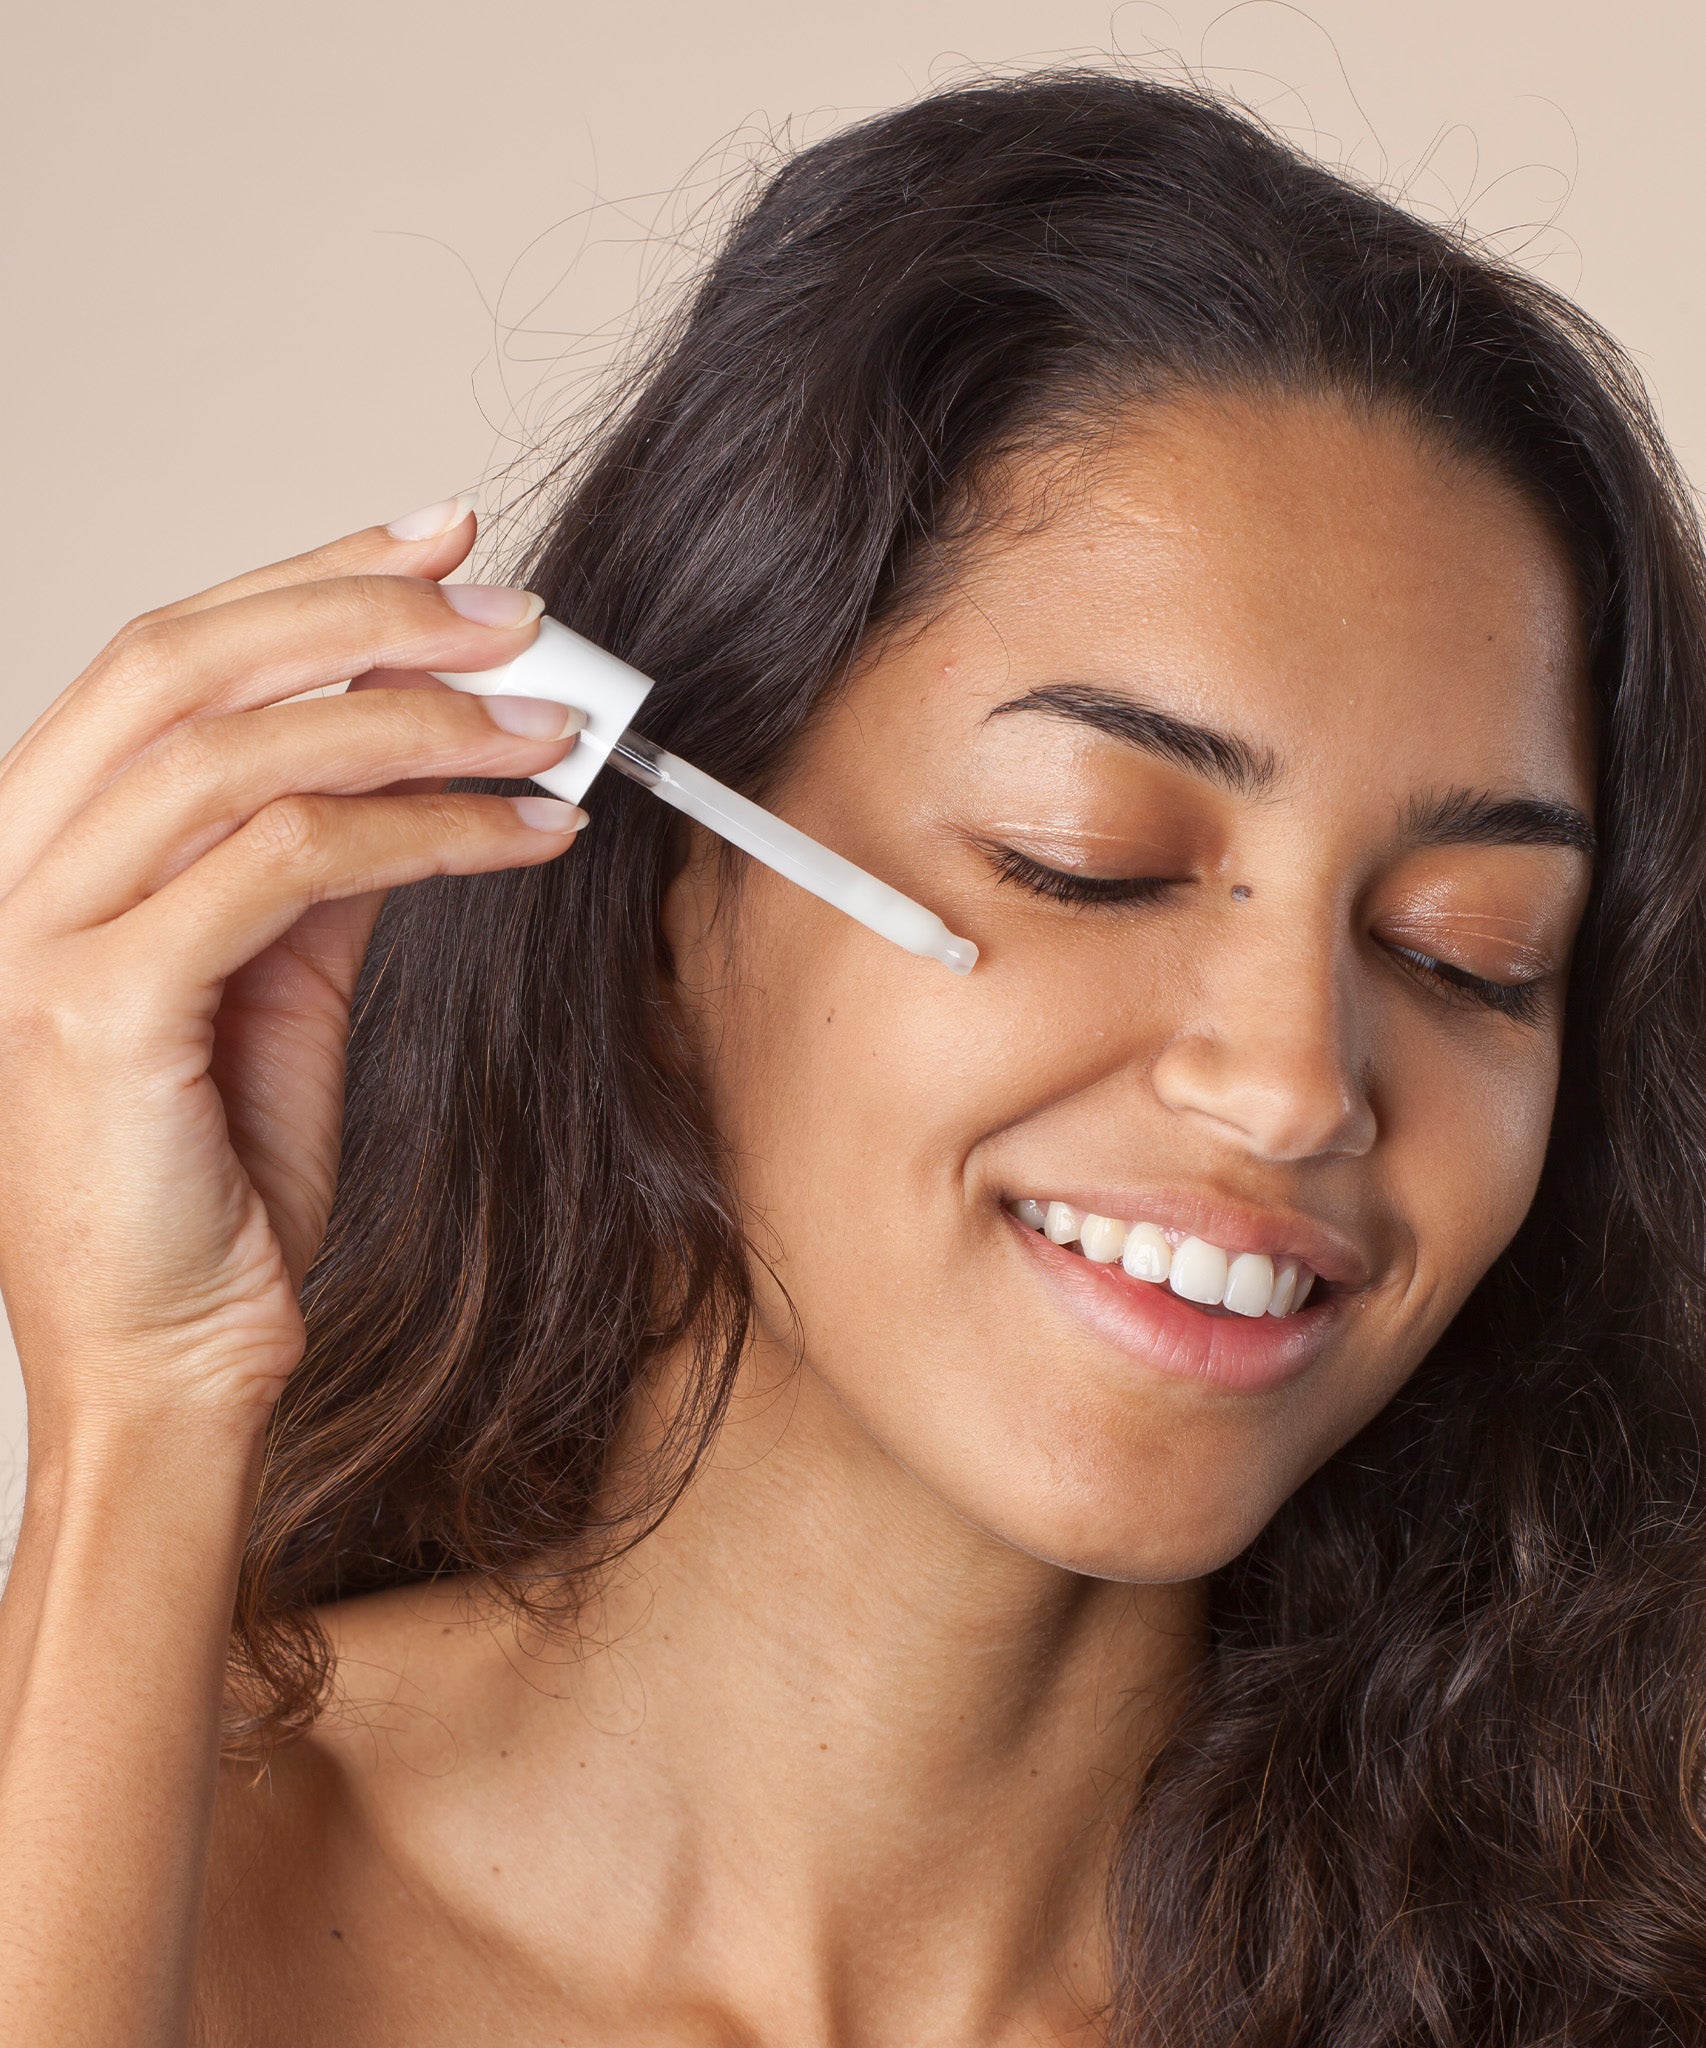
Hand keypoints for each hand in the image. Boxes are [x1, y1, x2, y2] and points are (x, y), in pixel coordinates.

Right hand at [0, 503, 583, 1436]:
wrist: (164, 1367)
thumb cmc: (213, 1187)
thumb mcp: (268, 989)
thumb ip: (309, 865)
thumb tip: (410, 750)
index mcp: (48, 844)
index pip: (173, 657)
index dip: (312, 575)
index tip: (447, 543)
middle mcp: (19, 865)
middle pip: (190, 663)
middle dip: (370, 612)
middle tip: (521, 616)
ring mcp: (37, 932)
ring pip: (242, 752)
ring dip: (424, 721)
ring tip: (557, 730)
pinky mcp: (96, 1007)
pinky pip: (286, 867)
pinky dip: (426, 832)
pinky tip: (528, 834)